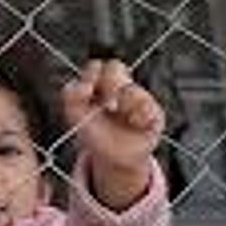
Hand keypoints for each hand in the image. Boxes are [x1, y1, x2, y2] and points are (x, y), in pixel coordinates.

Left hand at [62, 59, 164, 208]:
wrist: (113, 158)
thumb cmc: (93, 133)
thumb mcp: (75, 116)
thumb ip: (71, 96)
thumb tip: (83, 85)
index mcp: (99, 84)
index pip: (96, 66)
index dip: (91, 74)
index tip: (87, 91)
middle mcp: (119, 86)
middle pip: (115, 66)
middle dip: (108, 84)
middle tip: (107, 105)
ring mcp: (138, 97)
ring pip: (132, 88)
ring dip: (124, 103)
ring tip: (121, 116)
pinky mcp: (153, 113)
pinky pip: (149, 106)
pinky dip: (139, 116)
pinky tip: (135, 124)